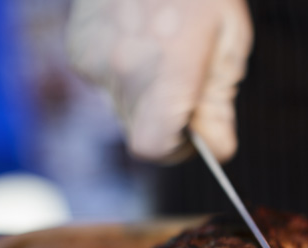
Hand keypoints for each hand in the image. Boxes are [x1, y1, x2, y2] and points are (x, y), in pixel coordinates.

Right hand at [67, 0, 252, 162]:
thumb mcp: (229, 45)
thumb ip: (219, 104)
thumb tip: (217, 150)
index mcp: (166, 72)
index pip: (154, 147)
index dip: (177, 149)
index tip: (194, 134)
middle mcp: (121, 70)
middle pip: (139, 131)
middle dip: (166, 120)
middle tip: (186, 82)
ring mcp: (93, 59)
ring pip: (122, 107)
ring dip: (145, 95)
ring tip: (162, 49)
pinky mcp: (78, 48)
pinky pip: (104, 82)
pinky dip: (123, 72)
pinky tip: (138, 38)